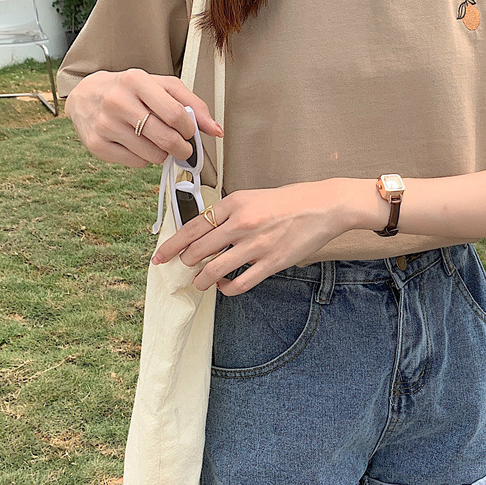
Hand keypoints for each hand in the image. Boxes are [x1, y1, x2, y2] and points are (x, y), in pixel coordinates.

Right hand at [64, 68, 223, 166]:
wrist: (86, 94)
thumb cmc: (131, 90)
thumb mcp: (162, 86)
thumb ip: (193, 104)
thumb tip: (216, 130)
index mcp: (136, 81)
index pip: (176, 115)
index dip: (190, 129)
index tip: (189, 131)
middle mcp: (117, 101)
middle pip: (166, 139)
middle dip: (182, 148)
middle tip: (182, 147)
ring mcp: (105, 124)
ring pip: (153, 155)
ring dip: (163, 153)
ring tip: (156, 141)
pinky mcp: (97, 145)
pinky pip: (137, 163)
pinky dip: (144, 158)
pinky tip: (138, 144)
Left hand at [150, 179, 349, 293]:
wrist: (324, 206)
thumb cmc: (291, 200)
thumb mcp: (253, 196)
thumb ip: (230, 212)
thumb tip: (207, 231)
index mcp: (234, 203)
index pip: (192, 227)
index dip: (171, 245)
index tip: (160, 256)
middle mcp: (241, 223)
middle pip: (197, 250)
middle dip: (186, 262)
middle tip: (184, 266)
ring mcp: (256, 245)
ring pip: (213, 269)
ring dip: (201, 279)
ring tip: (200, 281)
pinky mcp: (271, 262)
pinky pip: (239, 283)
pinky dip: (225, 288)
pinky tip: (224, 284)